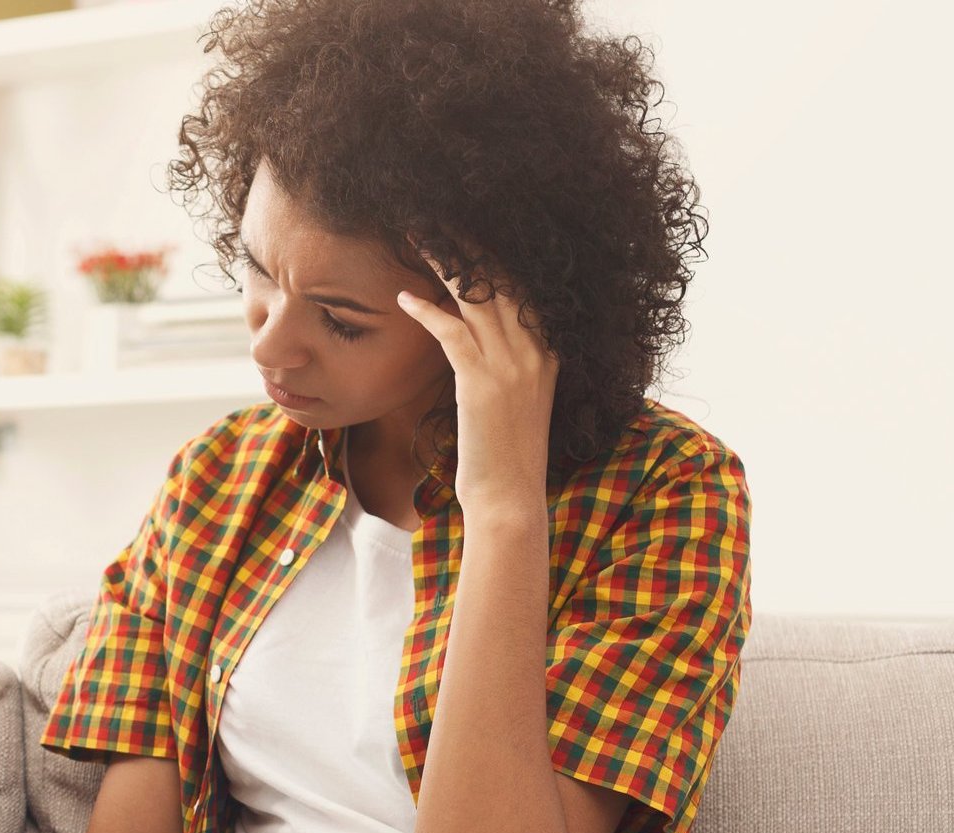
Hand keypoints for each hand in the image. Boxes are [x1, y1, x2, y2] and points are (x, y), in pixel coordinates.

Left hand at [394, 249, 559, 519]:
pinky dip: (427, 313)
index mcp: (549, 351)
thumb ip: (506, 363)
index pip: (527, 286)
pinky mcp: (481, 384)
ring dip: (444, 262)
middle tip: (442, 214)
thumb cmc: (506, 453)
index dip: (500, 253)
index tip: (474, 225)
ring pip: (478, 298)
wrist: (510, 497)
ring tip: (417, 235)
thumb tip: (471, 333)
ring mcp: (511, 366)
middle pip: (504, 280)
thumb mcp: (517, 399)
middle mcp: (535, 351)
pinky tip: (404, 298)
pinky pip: (453, 334)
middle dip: (472, 243)